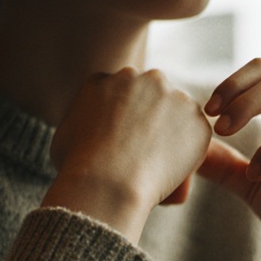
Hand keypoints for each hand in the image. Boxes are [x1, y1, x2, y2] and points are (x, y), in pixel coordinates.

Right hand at [44, 67, 211, 243]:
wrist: (108, 181)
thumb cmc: (78, 166)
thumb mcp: (63, 136)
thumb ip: (79, 122)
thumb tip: (85, 130)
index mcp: (105, 79)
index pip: (120, 91)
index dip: (123, 116)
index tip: (122, 138)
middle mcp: (141, 78)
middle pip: (152, 94)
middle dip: (151, 117)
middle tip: (144, 149)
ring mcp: (173, 96)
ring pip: (177, 112)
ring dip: (172, 131)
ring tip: (158, 162)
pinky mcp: (197, 119)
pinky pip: (196, 135)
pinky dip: (189, 151)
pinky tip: (173, 168)